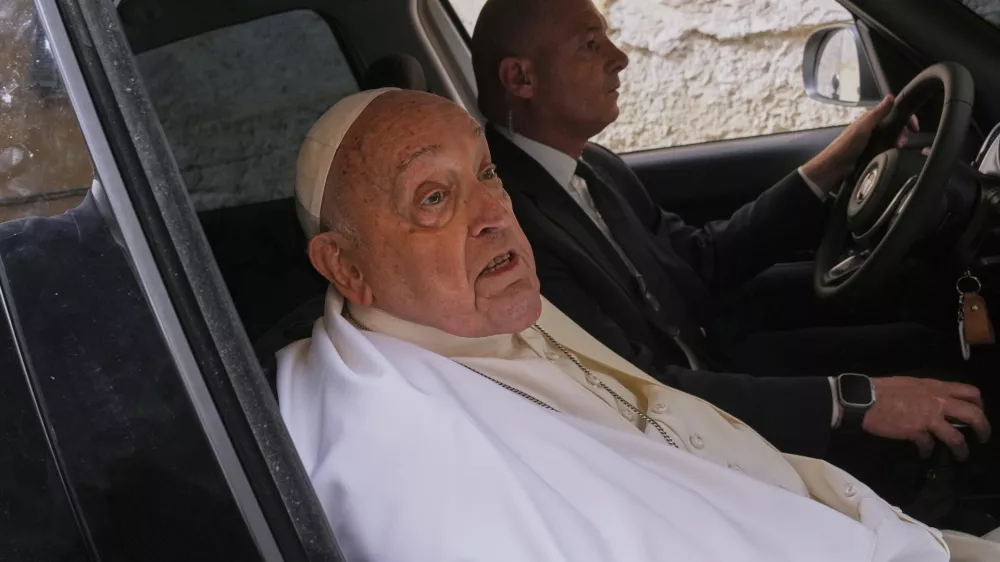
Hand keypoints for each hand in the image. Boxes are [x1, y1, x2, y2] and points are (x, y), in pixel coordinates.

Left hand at [800, 95, 917, 192]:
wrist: (835, 167)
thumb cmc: (846, 146)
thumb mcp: (863, 128)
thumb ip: (877, 113)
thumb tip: (891, 96)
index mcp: (869, 118)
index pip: (893, 112)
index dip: (906, 118)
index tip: (915, 128)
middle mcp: (872, 127)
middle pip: (895, 126)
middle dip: (902, 133)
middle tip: (901, 143)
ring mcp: (872, 140)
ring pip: (892, 138)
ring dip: (898, 142)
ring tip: (897, 149)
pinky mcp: (872, 151)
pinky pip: (887, 148)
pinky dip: (892, 150)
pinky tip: (892, 154)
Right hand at [862, 376, 990, 460]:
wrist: (865, 399)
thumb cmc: (883, 389)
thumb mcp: (910, 384)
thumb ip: (926, 392)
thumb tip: (933, 402)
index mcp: (936, 387)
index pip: (970, 392)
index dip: (979, 404)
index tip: (978, 413)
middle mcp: (938, 401)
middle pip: (973, 414)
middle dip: (983, 428)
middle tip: (982, 437)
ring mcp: (929, 418)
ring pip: (957, 437)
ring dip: (961, 449)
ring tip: (961, 456)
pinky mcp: (917, 432)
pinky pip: (929, 445)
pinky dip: (928, 450)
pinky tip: (924, 453)